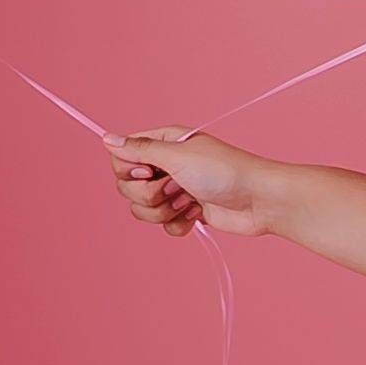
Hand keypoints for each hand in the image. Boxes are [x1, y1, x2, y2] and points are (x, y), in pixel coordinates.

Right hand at [103, 126, 270, 239]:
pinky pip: (163, 225)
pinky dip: (178, 224)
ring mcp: (175, 190)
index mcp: (163, 144)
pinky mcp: (186, 212)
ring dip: (165, 210)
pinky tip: (197, 213)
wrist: (259, 201)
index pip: (121, 158)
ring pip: (143, 209)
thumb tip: (106, 138)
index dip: (129, 170)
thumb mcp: (177, 156)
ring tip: (190, 201)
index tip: (150, 172)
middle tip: (176, 187)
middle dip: (149, 195)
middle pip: (128, 187)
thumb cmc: (224, 171)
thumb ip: (139, 150)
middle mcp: (166, 165)